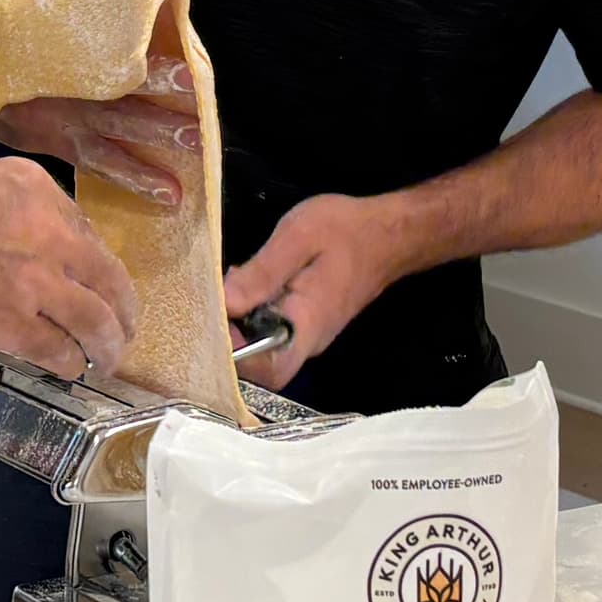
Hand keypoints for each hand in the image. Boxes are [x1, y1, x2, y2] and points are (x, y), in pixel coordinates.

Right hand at [0, 0, 202, 206]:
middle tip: (197, 132)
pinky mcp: (43, 145)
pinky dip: (120, 186)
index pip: (104, 61)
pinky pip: (87, 169)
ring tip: (179, 188)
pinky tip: (154, 201)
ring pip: (100, 152)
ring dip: (141, 169)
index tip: (188, 72)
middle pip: (109, 114)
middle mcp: (45, 95)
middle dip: (155, 125)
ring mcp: (43, 127)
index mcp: (42, 50)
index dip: (148, 70)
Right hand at [0, 159, 141, 377]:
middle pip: (107, 276)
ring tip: (108, 356)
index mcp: (34, 187)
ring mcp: (35, 280)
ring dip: (107, 343)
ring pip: (95, 319)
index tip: (95, 281)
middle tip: (125, 324)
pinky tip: (70, 369)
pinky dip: (69, 363)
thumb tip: (27, 240)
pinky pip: (58, 350)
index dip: (93, 264)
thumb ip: (9, 207)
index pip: (85, 230)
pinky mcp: (13, 325)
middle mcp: (47, 230)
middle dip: (122, 306)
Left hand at [225, 196, 404, 392]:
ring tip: (226, 287)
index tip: (215, 321)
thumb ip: (262, 272)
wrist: (388, 233)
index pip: (268, 370)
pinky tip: (244, 283)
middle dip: (228, 337)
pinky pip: (270, 329)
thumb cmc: (346, 231)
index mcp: (307, 326)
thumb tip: (224, 302)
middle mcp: (307, 340)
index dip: (235, 356)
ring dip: (237, 323)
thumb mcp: (299, 236)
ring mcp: (307, 333)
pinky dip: (250, 312)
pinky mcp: (305, 321)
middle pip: (259, 363)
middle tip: (213, 300)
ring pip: (262, 346)